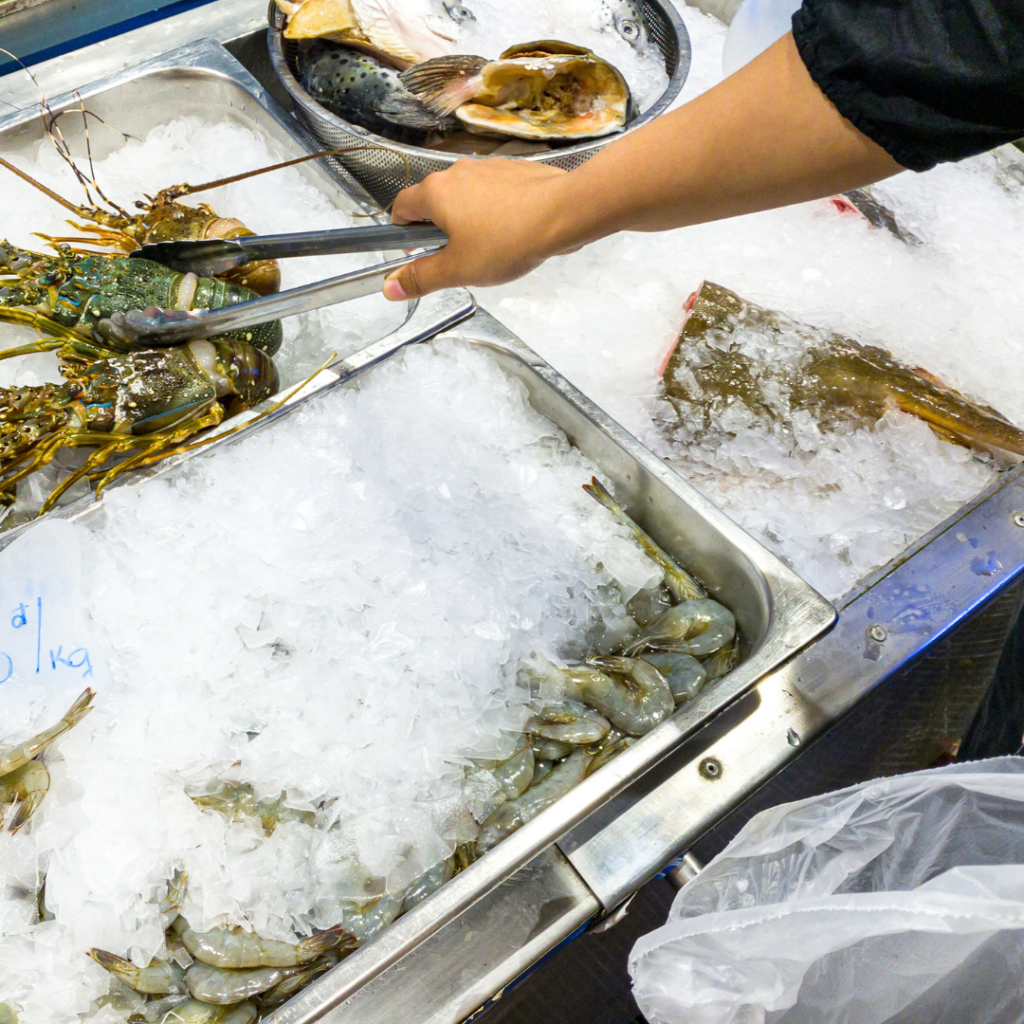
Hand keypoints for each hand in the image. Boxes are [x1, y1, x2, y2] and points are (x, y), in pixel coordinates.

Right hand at [382, 158, 572, 300]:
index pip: (401, 206)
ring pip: (464, 196)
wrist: (562, 213)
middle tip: (457, 258)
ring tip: (489, 248)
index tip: (416, 252)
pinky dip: (493, 211)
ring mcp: (486, 168)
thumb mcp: (458, 270)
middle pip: (434, 201)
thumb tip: (389, 287)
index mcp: (435, 193)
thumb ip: (421, 278)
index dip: (402, 232)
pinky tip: (511, 232)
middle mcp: (456, 172)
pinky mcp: (512, 171)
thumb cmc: (507, 241)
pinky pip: (492, 192)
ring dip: (467, 220)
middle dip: (439, 229)